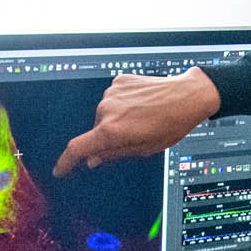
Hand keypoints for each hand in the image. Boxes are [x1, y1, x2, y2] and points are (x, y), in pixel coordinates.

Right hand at [53, 67, 221, 175]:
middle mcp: (106, 110)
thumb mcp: (146, 148)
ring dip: (118, 119)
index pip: (77, 148)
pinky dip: (124, 104)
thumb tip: (93, 160)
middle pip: (97, 130)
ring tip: (144, 117)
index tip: (60, 170)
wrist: (189, 95)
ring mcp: (111, 93)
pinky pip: (114, 98)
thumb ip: (115, 154)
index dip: (66, 161)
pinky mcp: (118, 81)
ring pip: (105, 114)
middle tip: (135, 135)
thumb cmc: (172, 123)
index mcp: (112, 131)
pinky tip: (143, 104)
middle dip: (109, 137)